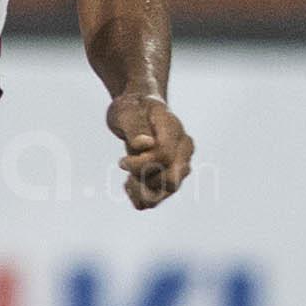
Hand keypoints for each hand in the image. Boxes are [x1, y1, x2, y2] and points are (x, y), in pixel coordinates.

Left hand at [106, 92, 193, 208]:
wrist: (140, 111)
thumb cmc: (133, 109)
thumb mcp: (127, 112)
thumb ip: (135, 127)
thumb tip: (145, 144)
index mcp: (174, 130)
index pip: (164, 156)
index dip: (141, 164)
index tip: (121, 161)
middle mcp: (183, 150)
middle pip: (171, 179)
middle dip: (144, 179)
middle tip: (125, 167)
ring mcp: (181, 165)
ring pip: (167, 191)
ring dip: (142, 190)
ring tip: (126, 179)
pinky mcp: (171, 176)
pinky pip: (159, 197)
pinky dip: (141, 197)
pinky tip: (128, 184)